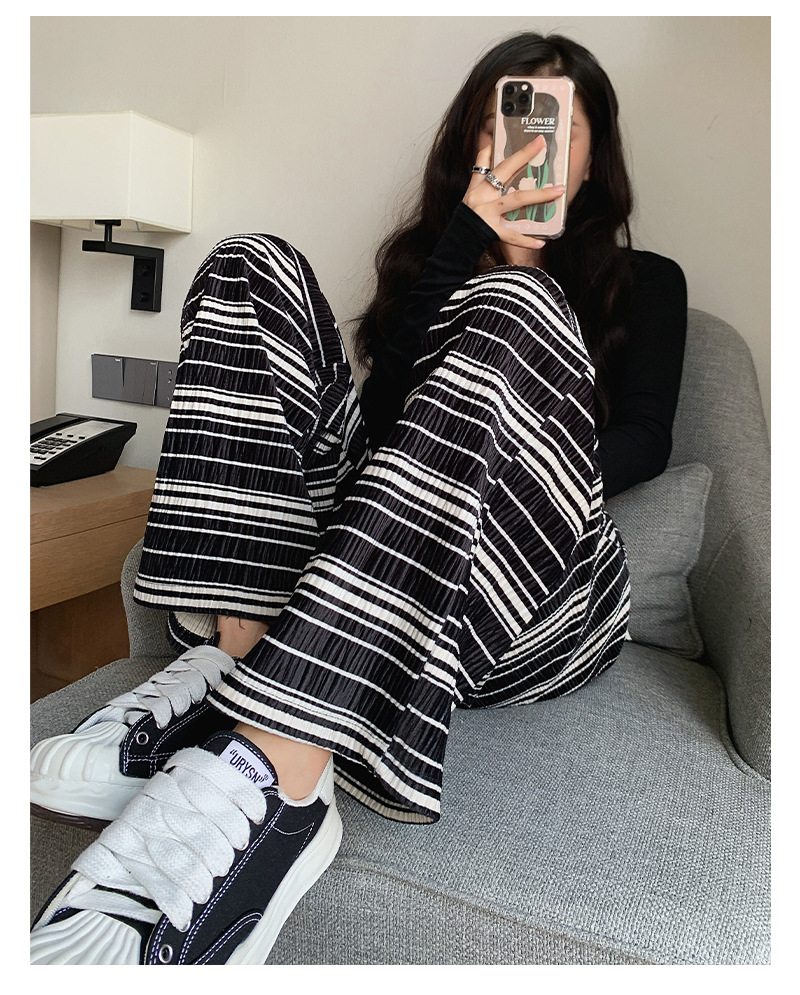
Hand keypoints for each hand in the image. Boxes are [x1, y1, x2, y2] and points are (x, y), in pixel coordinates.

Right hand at [463, 136, 563, 250]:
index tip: (538, 140)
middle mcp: (483, 197)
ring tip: (559, 192)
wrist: (458, 238)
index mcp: (480, 186)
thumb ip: (481, 166)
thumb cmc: (467, 212)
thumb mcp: (471, 188)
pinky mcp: (491, 232)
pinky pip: (512, 237)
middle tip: (545, 150)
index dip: (518, 151)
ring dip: (538, 196)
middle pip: (506, 175)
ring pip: (516, 201)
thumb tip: (490, 143)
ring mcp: (487, 214)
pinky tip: (542, 241)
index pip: (500, 163)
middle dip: (525, 159)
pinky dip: (526, 241)